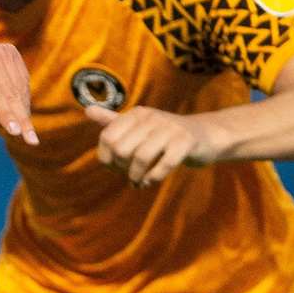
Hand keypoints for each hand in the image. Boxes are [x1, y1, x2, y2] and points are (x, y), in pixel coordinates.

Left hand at [0, 41, 38, 144]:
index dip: (5, 113)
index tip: (16, 132)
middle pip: (10, 93)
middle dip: (21, 119)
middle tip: (32, 141)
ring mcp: (2, 52)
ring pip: (19, 88)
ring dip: (23, 111)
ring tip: (26, 133)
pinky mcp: (11, 52)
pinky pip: (22, 80)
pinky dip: (22, 98)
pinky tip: (20, 112)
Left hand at [86, 104, 218, 187]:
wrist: (206, 136)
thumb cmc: (165, 134)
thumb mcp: (139, 126)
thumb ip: (113, 121)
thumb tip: (87, 109)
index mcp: (136, 114)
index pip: (107, 138)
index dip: (107, 158)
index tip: (116, 167)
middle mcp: (151, 118)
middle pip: (122, 149)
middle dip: (122, 169)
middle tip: (129, 176)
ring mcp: (170, 129)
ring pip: (141, 157)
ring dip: (137, 176)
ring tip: (139, 182)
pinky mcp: (186, 142)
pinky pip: (165, 164)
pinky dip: (154, 177)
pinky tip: (151, 181)